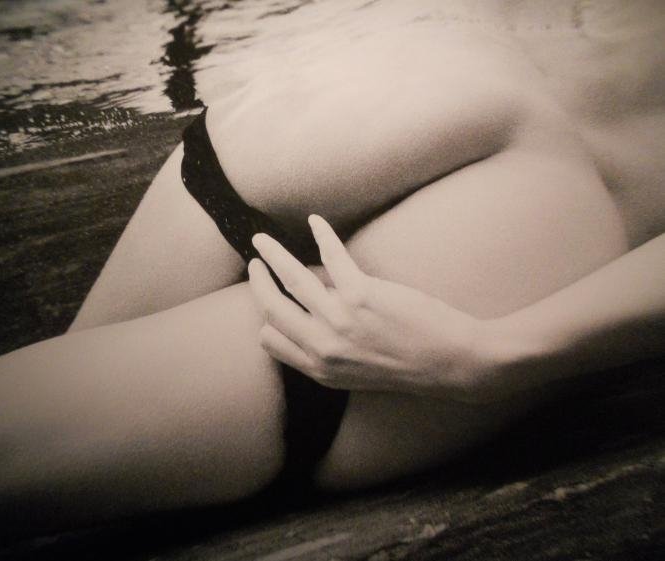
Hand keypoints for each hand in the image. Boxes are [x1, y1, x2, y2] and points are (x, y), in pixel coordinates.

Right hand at [248, 215, 505, 402]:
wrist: (454, 364)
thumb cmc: (410, 366)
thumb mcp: (356, 374)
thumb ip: (328, 350)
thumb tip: (311, 314)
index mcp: (320, 369)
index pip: (270, 340)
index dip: (265, 318)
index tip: (268, 300)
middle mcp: (324, 347)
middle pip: (270, 309)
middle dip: (257, 283)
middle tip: (255, 265)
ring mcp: (341, 320)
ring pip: (291, 279)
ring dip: (272, 254)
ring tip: (263, 241)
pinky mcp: (362, 294)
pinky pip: (332, 256)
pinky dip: (322, 233)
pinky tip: (315, 221)